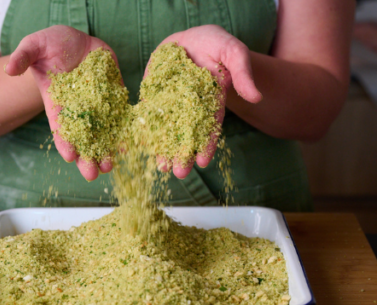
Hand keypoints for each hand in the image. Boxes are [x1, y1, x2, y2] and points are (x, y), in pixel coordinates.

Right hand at [4, 25, 119, 180]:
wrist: (74, 39)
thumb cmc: (49, 43)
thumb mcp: (34, 45)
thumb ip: (22, 56)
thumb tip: (9, 69)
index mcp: (56, 100)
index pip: (59, 124)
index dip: (64, 141)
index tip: (70, 157)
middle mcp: (76, 106)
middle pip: (81, 136)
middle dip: (86, 155)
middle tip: (92, 174)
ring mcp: (96, 101)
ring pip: (102, 131)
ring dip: (105, 150)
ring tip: (109, 167)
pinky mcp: (113, 93)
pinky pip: (119, 115)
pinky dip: (123, 131)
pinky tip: (128, 147)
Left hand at [151, 25, 261, 178]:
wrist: (190, 38)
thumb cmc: (216, 44)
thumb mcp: (233, 51)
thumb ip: (242, 73)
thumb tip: (256, 97)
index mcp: (211, 100)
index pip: (210, 125)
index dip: (206, 144)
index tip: (203, 162)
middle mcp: (190, 106)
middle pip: (187, 133)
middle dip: (183, 153)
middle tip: (179, 173)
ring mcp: (170, 102)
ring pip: (166, 128)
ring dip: (164, 148)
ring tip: (161, 168)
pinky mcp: (153, 95)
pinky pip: (147, 115)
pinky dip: (144, 130)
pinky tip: (141, 146)